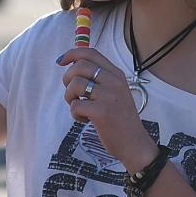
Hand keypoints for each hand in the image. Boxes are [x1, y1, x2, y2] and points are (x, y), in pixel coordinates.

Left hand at [58, 47, 155, 170]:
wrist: (134, 143)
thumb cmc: (121, 120)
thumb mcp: (116, 93)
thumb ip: (100, 79)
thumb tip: (73, 67)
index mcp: (117, 74)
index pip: (91, 53)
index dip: (72, 54)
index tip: (61, 61)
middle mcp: (114, 81)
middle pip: (79, 66)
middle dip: (67, 79)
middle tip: (73, 93)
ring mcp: (108, 96)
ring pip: (75, 84)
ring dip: (69, 97)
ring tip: (79, 108)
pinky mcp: (101, 112)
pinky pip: (75, 105)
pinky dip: (75, 113)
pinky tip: (85, 119)